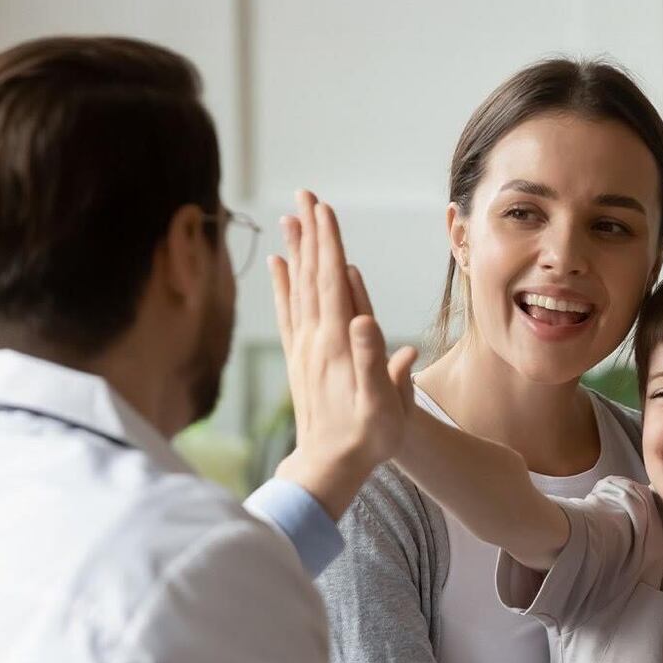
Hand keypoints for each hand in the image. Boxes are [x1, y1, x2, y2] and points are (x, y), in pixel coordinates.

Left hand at [268, 190, 417, 519]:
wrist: (328, 467)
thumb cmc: (366, 439)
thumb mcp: (383, 406)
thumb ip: (374, 363)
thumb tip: (366, 322)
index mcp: (339, 344)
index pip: (334, 281)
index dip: (329, 244)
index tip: (324, 209)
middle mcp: (317, 339)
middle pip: (313, 275)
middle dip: (311, 233)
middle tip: (306, 194)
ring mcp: (304, 348)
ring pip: (298, 287)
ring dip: (297, 250)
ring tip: (291, 218)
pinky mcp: (299, 359)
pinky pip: (288, 312)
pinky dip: (283, 285)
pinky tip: (279, 265)